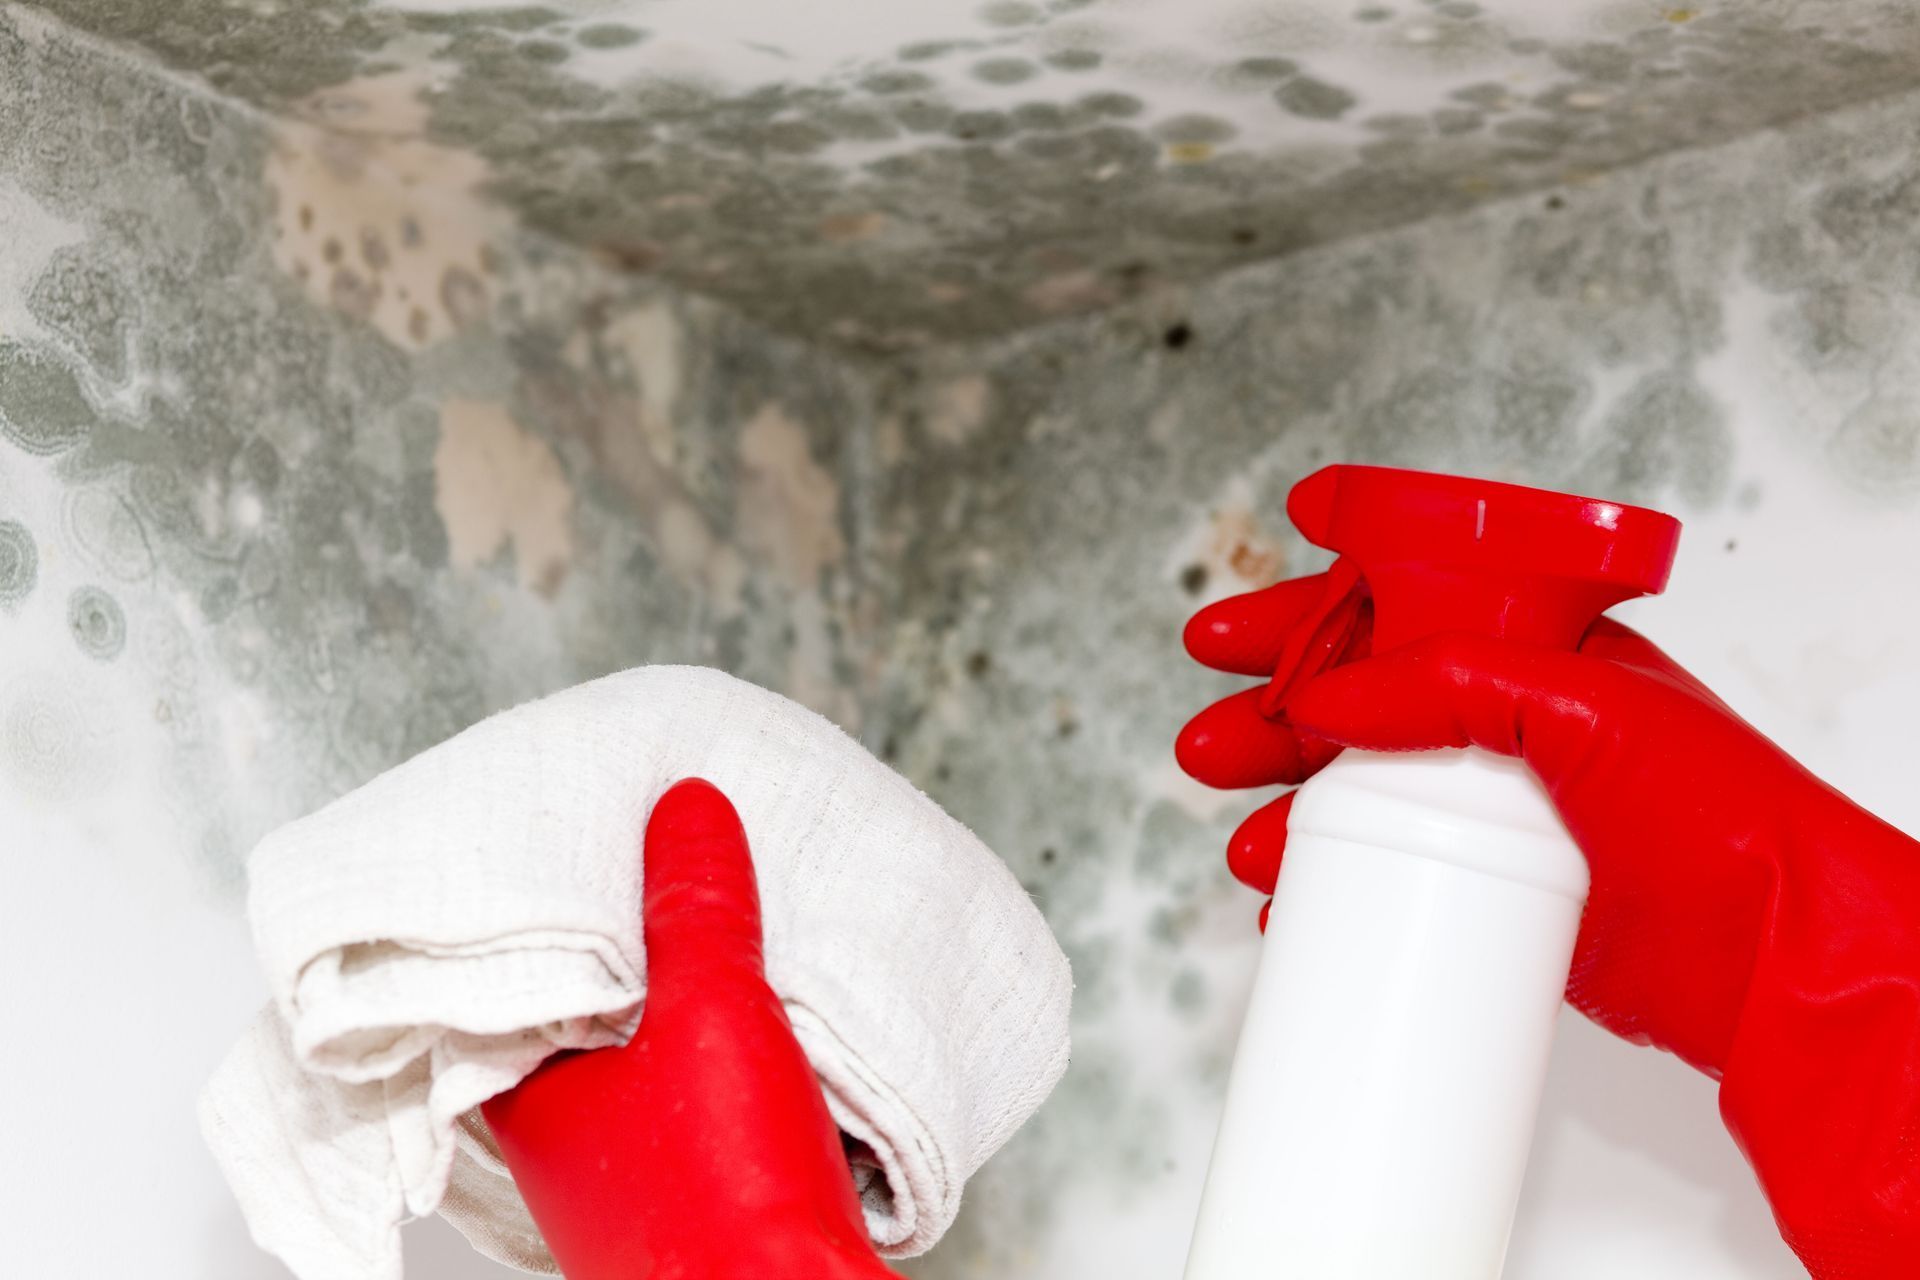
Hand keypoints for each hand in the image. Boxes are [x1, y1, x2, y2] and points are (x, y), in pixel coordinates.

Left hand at [480, 779, 895, 1279]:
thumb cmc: (724, 1197)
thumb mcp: (714, 1012)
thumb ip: (697, 907)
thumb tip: (685, 810)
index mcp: (530, 1102)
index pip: (496, 989)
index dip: (530, 920)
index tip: (561, 857)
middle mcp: (565, 1152)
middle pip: (577, 1025)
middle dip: (620, 958)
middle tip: (656, 879)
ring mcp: (629, 1187)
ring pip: (642, 1070)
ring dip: (679, 1013)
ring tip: (724, 939)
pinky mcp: (697, 1208)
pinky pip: (698, 1110)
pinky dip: (724, 1064)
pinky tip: (770, 1033)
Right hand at [1177, 574, 1919, 1278]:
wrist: (1779, 959)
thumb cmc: (1723, 814)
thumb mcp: (1584, 707)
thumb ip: (1450, 681)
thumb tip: (1330, 696)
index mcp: (1535, 650)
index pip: (1396, 603)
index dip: (1304, 611)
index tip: (1227, 634)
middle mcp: (1511, 720)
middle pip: (1356, 700)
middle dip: (1269, 717)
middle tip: (1207, 743)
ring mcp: (1502, 807)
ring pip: (1360, 789)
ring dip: (1284, 805)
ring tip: (1238, 834)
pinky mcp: (1500, 889)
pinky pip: (1388, 869)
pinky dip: (1325, 878)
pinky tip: (1284, 893)